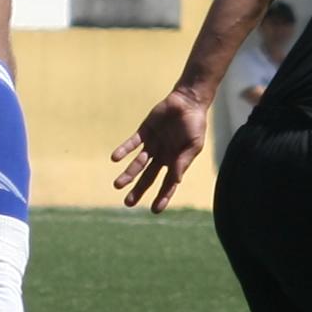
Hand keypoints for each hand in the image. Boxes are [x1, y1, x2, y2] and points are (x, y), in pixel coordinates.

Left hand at [112, 88, 211, 211]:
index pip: (167, 184)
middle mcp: (162, 156)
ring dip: (128, 173)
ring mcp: (152, 144)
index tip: (154, 210)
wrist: (188, 101)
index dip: (162, 197)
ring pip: (138, 163)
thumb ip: (183, 162)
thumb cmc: (195, 124)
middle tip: (128, 203)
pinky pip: (132, 143)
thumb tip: (175, 181)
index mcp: (176, 161)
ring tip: (118, 184)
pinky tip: (115, 158)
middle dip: (138, 190)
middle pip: (148, 177)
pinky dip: (124, 150)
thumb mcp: (194, 145)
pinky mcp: (145, 131)